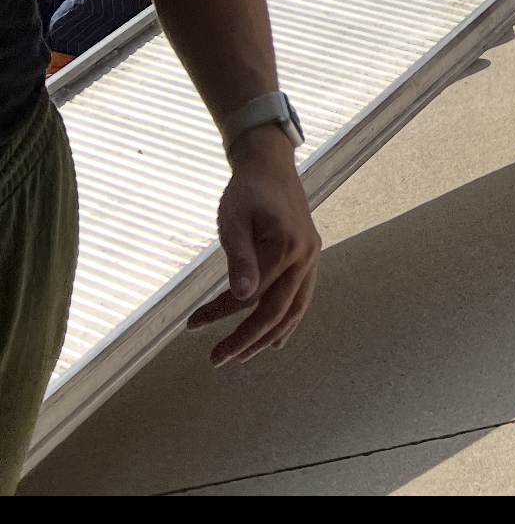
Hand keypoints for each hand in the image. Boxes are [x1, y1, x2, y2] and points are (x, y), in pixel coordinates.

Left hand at [187, 128, 322, 365]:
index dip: (221, 313)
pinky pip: (302, 299)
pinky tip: (274, 340)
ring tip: (241, 356)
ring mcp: (312, 259)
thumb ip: (239, 259)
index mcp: (287, 247)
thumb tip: (242, 298)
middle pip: (277, 312)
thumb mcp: (234, 220)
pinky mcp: (310, 258)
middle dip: (246, 339)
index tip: (192, 324)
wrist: (270, 164)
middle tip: (216, 359)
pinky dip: (287, 322)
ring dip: (266, 337)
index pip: (252, 295)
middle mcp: (306, 257)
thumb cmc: (247, 191)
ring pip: (294, 311)